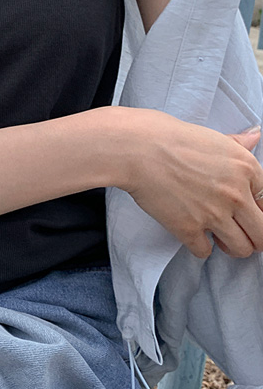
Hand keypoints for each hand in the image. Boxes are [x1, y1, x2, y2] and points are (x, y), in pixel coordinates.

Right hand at [122, 109, 262, 258]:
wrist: (138, 148)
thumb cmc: (170, 136)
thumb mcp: (213, 137)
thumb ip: (237, 143)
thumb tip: (254, 135)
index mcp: (246, 168)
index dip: (259, 211)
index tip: (250, 214)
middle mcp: (236, 194)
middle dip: (254, 237)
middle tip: (240, 233)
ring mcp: (214, 214)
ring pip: (241, 249)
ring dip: (231, 246)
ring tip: (219, 237)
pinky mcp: (189, 229)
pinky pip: (205, 252)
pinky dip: (199, 247)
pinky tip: (193, 234)